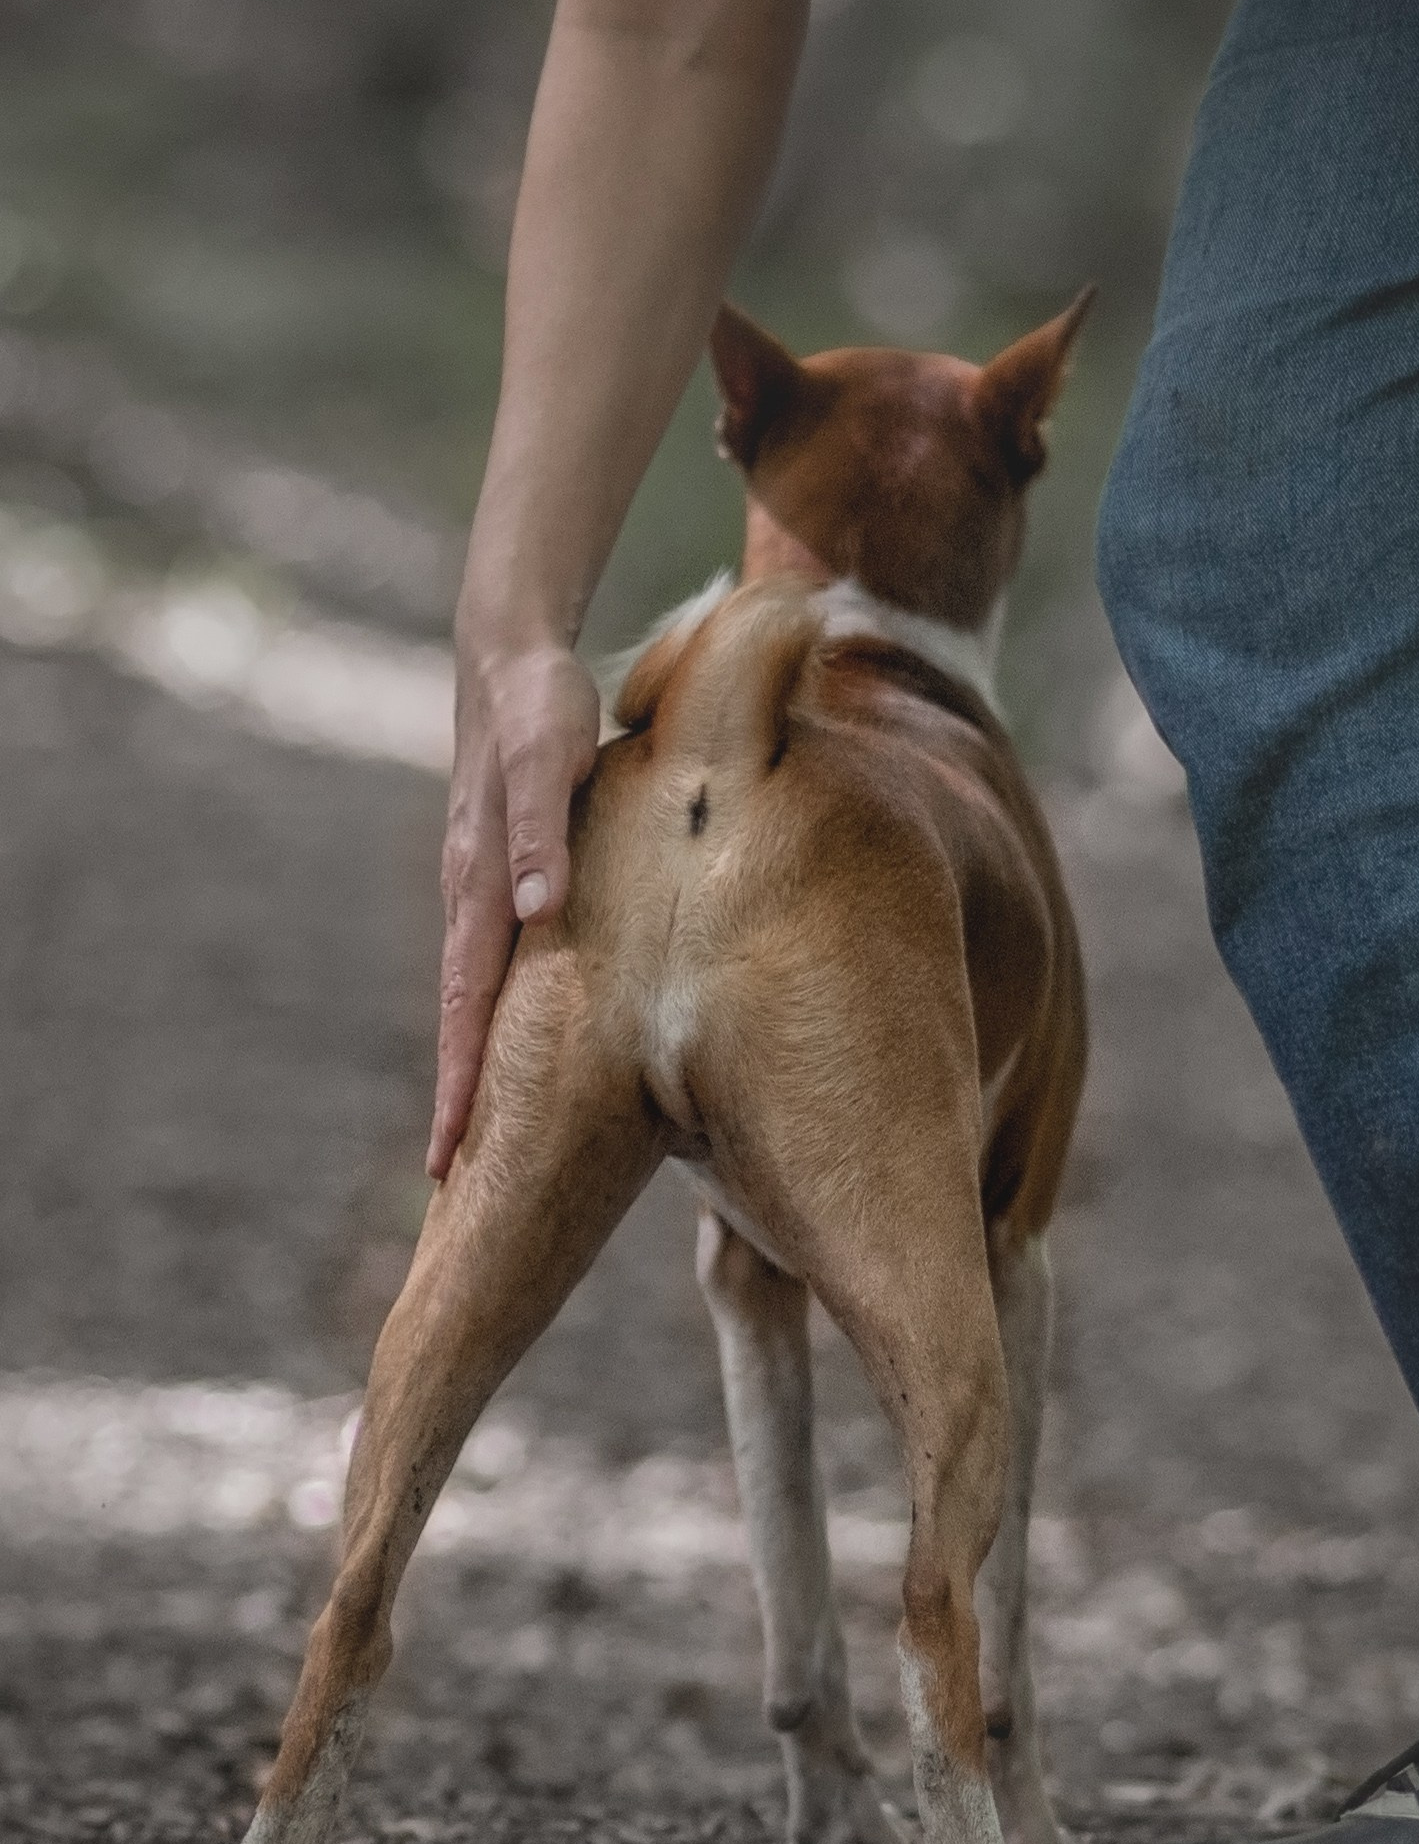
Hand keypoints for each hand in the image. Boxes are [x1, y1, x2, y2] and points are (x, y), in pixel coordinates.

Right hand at [428, 637, 602, 1177]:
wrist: (510, 658)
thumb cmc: (539, 704)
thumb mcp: (548, 755)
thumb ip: (540, 828)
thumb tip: (536, 908)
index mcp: (481, 885)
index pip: (468, 1005)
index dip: (463, 1081)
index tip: (450, 1151)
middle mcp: (472, 900)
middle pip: (460, 1020)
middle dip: (455, 1100)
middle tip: (445, 1185)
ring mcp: (481, 894)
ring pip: (472, 999)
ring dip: (470, 1068)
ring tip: (469, 1141)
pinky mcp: (500, 883)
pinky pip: (493, 968)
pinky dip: (489, 1021)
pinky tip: (507, 1053)